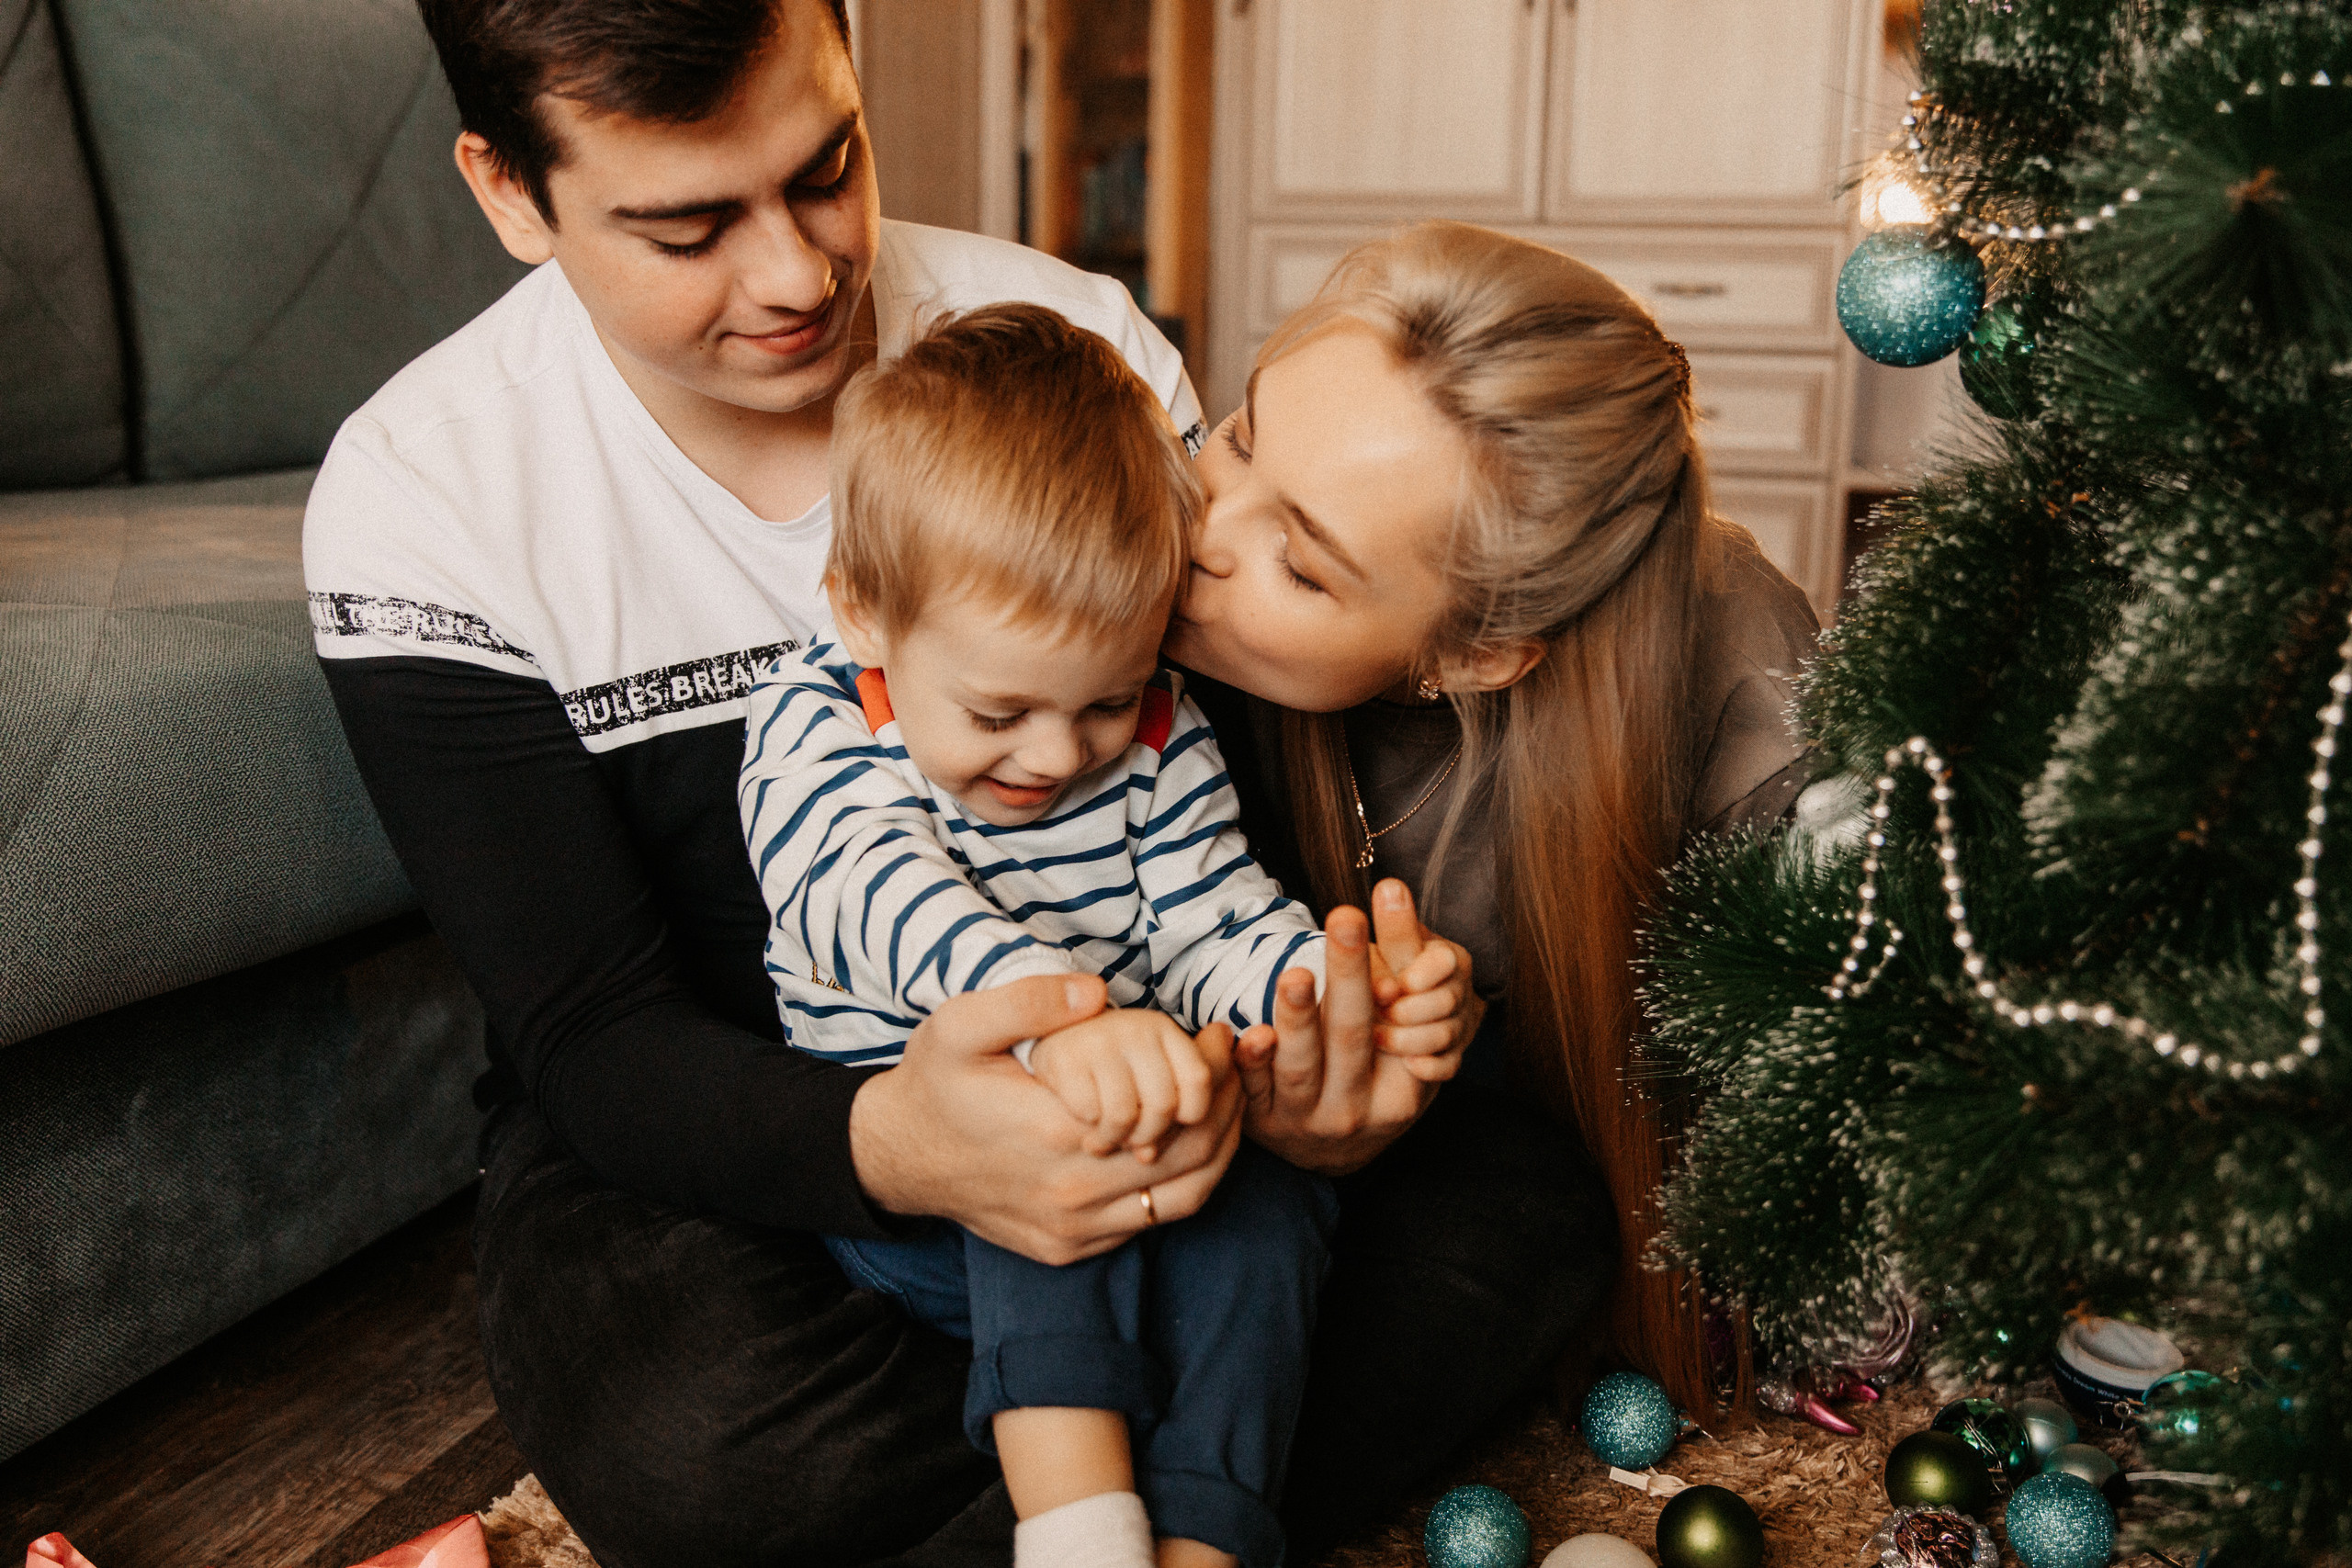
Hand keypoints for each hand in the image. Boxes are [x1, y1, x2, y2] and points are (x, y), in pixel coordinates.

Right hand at [849, 975, 1243, 1264]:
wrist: (899, 1157)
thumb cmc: (935, 1084)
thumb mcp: (960, 1025)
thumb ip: (1028, 1002)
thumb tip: (1098, 994)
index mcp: (1055, 1134)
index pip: (1170, 1110)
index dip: (1209, 1071)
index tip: (1218, 1036)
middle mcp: (1071, 1193)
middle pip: (1189, 1156)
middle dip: (1227, 1105)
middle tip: (1235, 1061)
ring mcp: (1072, 1231)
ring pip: (1181, 1199)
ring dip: (1217, 1150)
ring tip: (1226, 1099)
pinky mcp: (1069, 1250)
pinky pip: (1148, 1223)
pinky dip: (1182, 1185)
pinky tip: (1186, 1141)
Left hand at [1236, 879, 1473, 1176]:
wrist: (1334, 1150)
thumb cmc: (1374, 1074)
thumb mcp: (1400, 1031)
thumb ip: (1402, 959)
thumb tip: (1389, 887)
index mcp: (1399, 1089)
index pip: (1401, 1029)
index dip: (1386, 979)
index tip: (1373, 921)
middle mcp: (1353, 1106)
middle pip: (1352, 1035)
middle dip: (1349, 975)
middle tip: (1347, 919)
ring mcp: (1303, 1118)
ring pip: (1301, 1066)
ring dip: (1298, 1019)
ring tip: (1297, 975)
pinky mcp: (1260, 1121)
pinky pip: (1252, 1091)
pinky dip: (1249, 1062)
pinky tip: (1248, 1032)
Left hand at [1367, 886, 1482, 1072]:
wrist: (1383, 1017)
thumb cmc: (1383, 974)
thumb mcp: (1387, 950)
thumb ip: (1394, 925)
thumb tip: (1389, 887)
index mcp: (1446, 956)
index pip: (1446, 962)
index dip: (1419, 976)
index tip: (1387, 986)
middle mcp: (1459, 989)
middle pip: (1447, 1001)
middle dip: (1408, 1009)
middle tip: (1376, 1012)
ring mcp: (1459, 1026)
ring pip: (1445, 1035)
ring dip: (1410, 1038)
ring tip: (1378, 1037)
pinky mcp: (1451, 1058)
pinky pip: (1449, 1066)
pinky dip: (1431, 1066)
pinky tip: (1410, 1064)